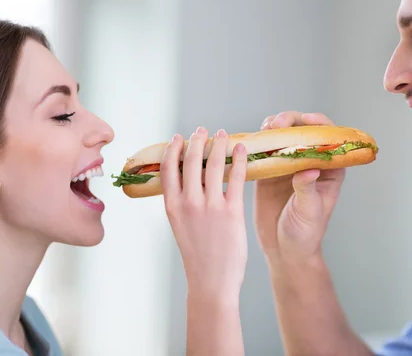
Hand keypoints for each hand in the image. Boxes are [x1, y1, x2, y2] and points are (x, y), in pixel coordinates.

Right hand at [161, 127, 247, 298]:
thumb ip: (182, 202)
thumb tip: (188, 180)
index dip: (173, 148)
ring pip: (214, 164)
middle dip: (197, 140)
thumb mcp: (179, 226)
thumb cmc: (197, 255)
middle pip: (191, 160)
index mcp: (172, 206)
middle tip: (203, 130)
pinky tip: (242, 148)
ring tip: (224, 133)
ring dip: (219, 144)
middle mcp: (188, 202)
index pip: (169, 167)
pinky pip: (237, 177)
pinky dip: (240, 159)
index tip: (179, 136)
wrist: (211, 281)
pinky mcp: (232, 212)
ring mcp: (210, 206)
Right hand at [254, 111, 345, 264]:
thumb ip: (308, 190)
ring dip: (273, 127)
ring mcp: (288, 165)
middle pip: (303, 131)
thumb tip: (310, 170)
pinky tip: (251, 141)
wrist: (284, 250)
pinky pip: (264, 150)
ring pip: (283, 136)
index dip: (319, 124)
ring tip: (265, 130)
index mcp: (328, 171)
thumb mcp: (309, 212)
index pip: (328, 139)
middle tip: (276, 125)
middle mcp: (309, 163)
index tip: (306, 120)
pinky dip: (258, 142)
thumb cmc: (305, 234)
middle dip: (291, 121)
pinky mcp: (269, 171)